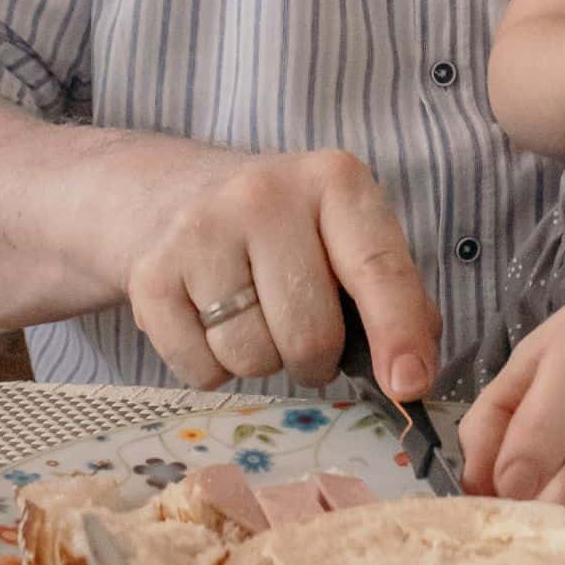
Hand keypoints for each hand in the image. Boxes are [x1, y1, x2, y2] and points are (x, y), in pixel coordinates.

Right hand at [125, 149, 439, 395]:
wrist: (172, 196)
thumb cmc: (285, 231)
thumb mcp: (347, 235)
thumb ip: (395, 295)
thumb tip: (413, 374)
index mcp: (334, 180)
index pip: (377, 266)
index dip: (397, 332)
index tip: (409, 385)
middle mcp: (265, 194)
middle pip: (311, 335)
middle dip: (316, 358)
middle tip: (303, 332)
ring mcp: (201, 231)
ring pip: (253, 359)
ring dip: (262, 362)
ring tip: (252, 316)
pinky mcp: (151, 274)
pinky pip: (201, 371)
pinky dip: (212, 368)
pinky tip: (209, 320)